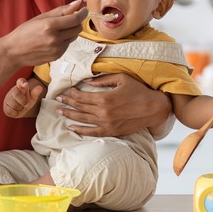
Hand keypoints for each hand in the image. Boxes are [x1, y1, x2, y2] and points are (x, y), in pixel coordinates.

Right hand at [0, 0, 86, 67]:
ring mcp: (57, 49)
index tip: (84, 9)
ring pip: (74, 37)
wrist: (13, 51)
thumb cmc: (25, 32)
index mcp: (50, 26)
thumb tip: (78, 3)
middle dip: (76, 22)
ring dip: (70, 31)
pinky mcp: (57, 56)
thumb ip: (61, 10)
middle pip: (78, 28)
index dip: (83, 13)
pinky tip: (52, 39)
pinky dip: (64, 40)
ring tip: (57, 30)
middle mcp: (55, 38)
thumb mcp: (41, 17)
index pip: (75, 19)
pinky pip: (67, 45)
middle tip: (68, 18)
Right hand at [3, 78, 42, 117]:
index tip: (25, 84)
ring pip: (13, 104)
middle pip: (16, 94)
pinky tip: (17, 111)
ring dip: (20, 108)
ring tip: (21, 107)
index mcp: (21, 86)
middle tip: (26, 104)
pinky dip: (15, 113)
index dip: (22, 82)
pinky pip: (10, 111)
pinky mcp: (5, 106)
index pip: (20, 81)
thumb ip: (35, 92)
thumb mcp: (32, 97)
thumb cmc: (26, 100)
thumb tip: (40, 88)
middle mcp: (13, 91)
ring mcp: (8, 98)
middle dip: (23, 101)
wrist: (19, 109)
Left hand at [55, 73, 171, 137]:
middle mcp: (104, 112)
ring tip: (60, 111)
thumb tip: (87, 81)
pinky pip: (92, 132)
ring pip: (83, 120)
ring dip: (70, 115)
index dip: (73, 94)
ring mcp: (107, 123)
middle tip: (58, 100)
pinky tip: (71, 128)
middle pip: (80, 107)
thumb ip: (102, 80)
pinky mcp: (112, 131)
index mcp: (105, 98)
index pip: (83, 96)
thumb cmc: (138, 91)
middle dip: (68, 103)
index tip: (66, 91)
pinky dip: (81, 131)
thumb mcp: (121, 79)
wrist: (154, 109)